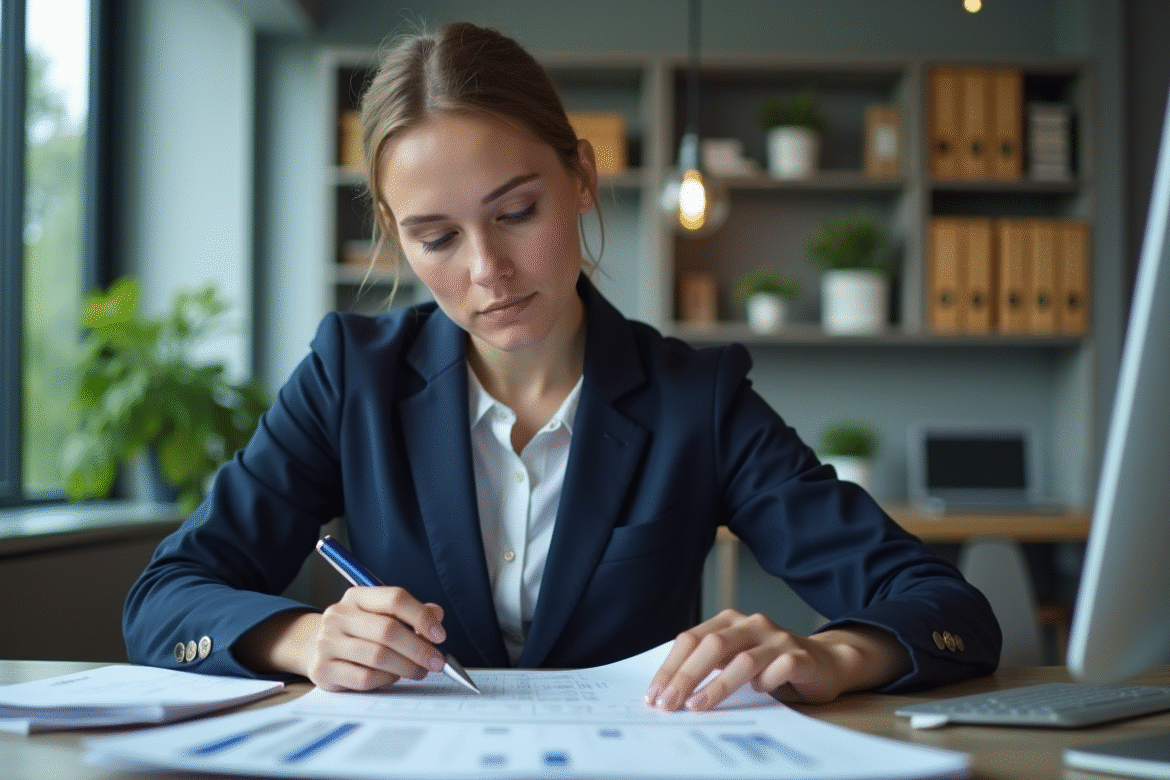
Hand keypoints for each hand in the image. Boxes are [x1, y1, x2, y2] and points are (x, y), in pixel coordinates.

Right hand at [305, 586, 450, 690]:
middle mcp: (338, 615)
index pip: (395, 598)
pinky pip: (364, 678)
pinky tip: (394, 678)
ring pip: (378, 656)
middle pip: (388, 630)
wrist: (314, 648)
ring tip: (420, 671)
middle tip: (437, 662)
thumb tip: (436, 615)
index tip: (440, 635)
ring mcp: (327, 642)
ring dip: (407, 667)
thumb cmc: (358, 631)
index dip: (422, 617)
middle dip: (419, 649)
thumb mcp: (381, 615)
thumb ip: (410, 614)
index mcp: (357, 596)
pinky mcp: (322, 669)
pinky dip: (386, 680)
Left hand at [643, 609, 909, 711]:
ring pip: (743, 658)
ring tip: (698, 707)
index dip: (670, 667)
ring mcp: (778, 638)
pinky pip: (781, 667)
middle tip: (668, 704)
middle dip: (685, 676)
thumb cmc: (771, 665)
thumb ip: (708, 666)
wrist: (826, 662)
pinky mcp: (801, 655)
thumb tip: (667, 692)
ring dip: (717, 685)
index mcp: (729, 621)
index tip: (653, 695)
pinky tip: (759, 693)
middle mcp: (752, 624)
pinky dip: (766, 682)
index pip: (691, 639)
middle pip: (712, 645)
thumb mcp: (734, 660)